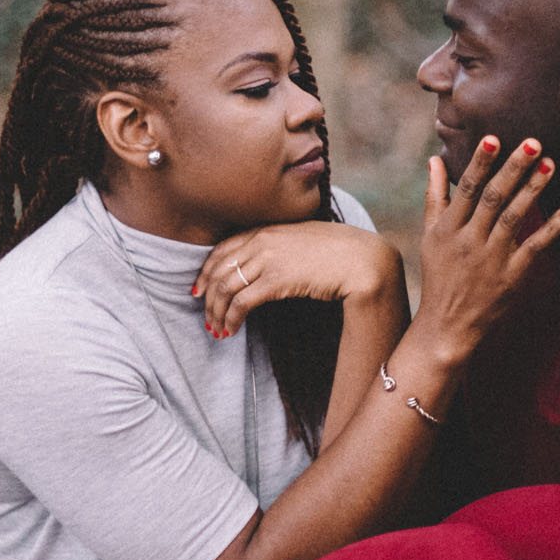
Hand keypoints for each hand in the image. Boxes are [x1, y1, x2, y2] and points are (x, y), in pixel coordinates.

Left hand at [194, 221, 401, 339]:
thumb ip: (279, 247)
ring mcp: (268, 259)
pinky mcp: (276, 280)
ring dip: (217, 312)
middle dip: (207, 296)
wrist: (359, 259)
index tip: (199, 289)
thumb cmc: (337, 252)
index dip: (206, 271)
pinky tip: (232, 330)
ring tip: (217, 329)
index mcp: (265, 229)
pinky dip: (232, 319)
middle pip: (219, 270)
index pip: (222, 249)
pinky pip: (241, 303)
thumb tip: (264, 268)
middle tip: (206, 316)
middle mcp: (261, 241)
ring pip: (225, 288)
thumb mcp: (301, 241)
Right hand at [411, 135, 559, 365]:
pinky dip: (550, 230)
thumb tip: (435, 159)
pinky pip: (533, 249)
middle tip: (533, 143)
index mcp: (447, 229)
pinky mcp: (511, 277)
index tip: (493, 139)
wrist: (446, 326)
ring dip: (533, 191)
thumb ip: (435, 196)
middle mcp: (468, 241)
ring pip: (514, 219)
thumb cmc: (439, 275)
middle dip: (513, 169)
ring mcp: (491, 260)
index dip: (479, 163)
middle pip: (493, 199)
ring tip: (549, 165)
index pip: (466, 189)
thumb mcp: (429, 235)